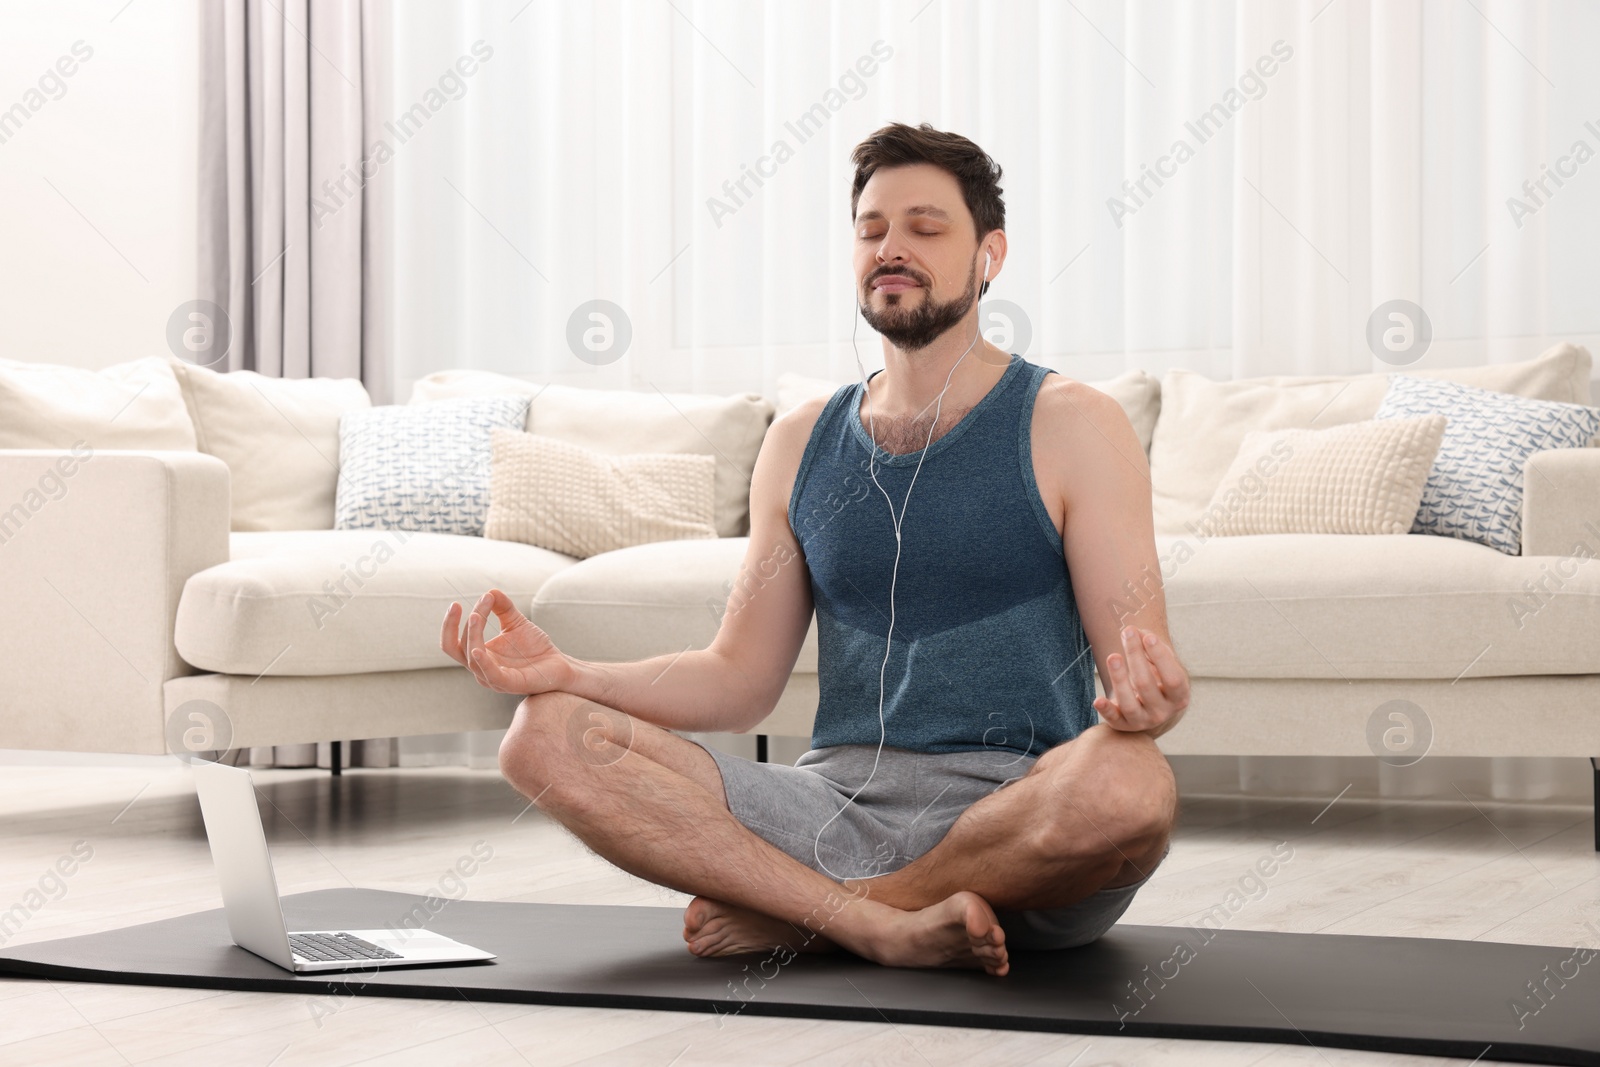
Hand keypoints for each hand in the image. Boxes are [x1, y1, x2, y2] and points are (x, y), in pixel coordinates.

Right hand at [441, 589, 571, 694]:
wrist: (559, 663)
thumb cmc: (534, 646)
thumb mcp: (516, 621)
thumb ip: (503, 607)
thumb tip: (490, 592)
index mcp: (479, 655)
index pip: (453, 641)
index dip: (451, 622)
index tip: (460, 602)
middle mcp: (481, 668)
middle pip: (457, 648)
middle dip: (454, 626)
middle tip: (463, 605)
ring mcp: (493, 678)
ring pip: (472, 659)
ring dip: (472, 635)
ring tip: (476, 616)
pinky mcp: (510, 684)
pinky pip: (491, 675)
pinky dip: (482, 663)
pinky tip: (477, 649)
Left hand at [1094, 625, 1189, 733]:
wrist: (1151, 707)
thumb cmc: (1158, 677)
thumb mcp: (1161, 663)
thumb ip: (1151, 646)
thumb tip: (1134, 632)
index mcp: (1179, 697)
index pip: (1173, 678)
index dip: (1161, 657)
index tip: (1148, 637)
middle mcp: (1163, 712)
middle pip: (1146, 685)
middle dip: (1135, 656)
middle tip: (1127, 632)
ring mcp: (1143, 721)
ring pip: (1129, 703)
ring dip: (1119, 678)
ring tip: (1113, 656)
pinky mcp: (1123, 725)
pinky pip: (1113, 720)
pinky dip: (1106, 710)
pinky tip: (1097, 700)